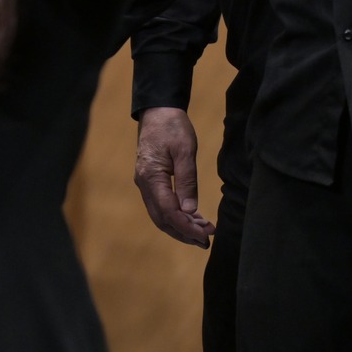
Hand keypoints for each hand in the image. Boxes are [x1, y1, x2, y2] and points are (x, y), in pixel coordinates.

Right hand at [132, 108, 212, 247]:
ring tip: (203, 233)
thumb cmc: (173, 126)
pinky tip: (192, 218)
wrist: (158, 109)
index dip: (187, 227)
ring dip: (180, 227)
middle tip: (206, 241)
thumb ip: (187, 181)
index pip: (169, 212)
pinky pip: (161, 205)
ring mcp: (145, 183)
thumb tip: (189, 211)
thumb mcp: (185, 151)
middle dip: (184, 233)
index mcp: (151, 177)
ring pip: (160, 215)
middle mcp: (144, 184)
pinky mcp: (150, 181)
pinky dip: (176, 216)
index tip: (206, 235)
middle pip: (162, 219)